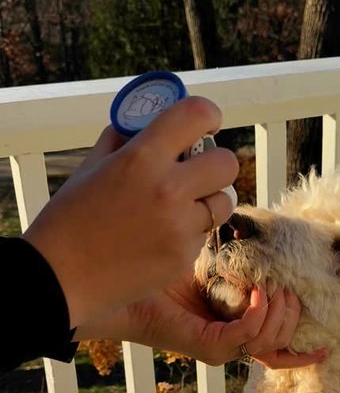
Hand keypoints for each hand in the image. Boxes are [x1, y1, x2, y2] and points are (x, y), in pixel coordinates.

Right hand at [23, 97, 237, 328]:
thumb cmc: (68, 219)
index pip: (196, 114)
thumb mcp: (91, 167)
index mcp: (141, 157)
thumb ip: (123, 140)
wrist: (59, 278)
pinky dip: (188, 235)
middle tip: (199, 172)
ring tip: (179, 209)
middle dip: (216, 164)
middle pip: (226, 162)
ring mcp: (179, 227)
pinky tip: (157, 240)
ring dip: (208, 202)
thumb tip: (146, 124)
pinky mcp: (182, 258)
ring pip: (222, 203)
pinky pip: (202, 236)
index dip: (208, 114)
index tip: (206, 122)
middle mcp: (167, 190)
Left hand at [76, 276, 326, 368]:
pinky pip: (247, 337)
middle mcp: (227, 343)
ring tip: (276, 289)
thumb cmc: (156, 268)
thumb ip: (234, 256)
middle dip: (294, 317)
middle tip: (290, 290)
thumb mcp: (206, 260)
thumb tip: (259, 231)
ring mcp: (218, 348)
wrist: (119, 278)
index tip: (327, 342)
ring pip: (270, 343)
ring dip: (281, 315)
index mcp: (231, 328)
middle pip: (280, 345)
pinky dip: (259, 316)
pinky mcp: (206, 345)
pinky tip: (257, 294)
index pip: (276, 350)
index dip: (302, 348)